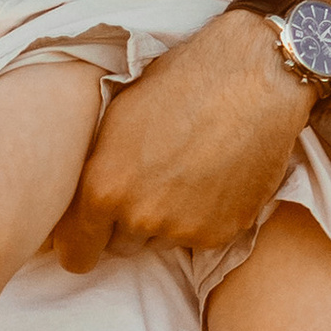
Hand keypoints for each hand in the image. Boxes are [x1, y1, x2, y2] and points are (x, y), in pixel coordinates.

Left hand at [50, 10, 312, 269]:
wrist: (253, 78)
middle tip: (149, 185)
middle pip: (121, 247)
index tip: (89, 240)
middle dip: (127, 225)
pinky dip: (204, 218)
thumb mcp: (116, 117)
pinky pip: (200, 238)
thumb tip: (78, 200)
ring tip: (186, 173)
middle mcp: (140, 217)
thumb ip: (95, 168)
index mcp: (103, 189)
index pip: (77, 252)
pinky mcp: (223, 232)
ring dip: (167, 220)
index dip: (80, 246)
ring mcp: (184, 229)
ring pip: (162, 241)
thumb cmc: (180, 82)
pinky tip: (214, 178)